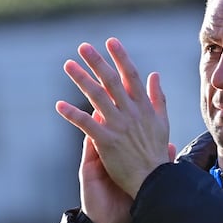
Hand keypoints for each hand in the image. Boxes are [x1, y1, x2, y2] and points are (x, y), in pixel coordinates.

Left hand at [56, 38, 172, 222]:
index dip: (121, 57)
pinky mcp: (107, 142)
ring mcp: (119, 126)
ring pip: (98, 97)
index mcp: (144, 107)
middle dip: (97, 62)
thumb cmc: (157, 153)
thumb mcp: (163, 122)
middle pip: (112, 81)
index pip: (132, 76)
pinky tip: (59, 105)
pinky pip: (87, 124)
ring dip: (82, 79)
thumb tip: (154, 74)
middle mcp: (131, 113)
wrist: (155, 181)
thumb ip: (158, 97)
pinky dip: (73, 114)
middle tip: (83, 46)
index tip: (111, 41)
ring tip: (68, 65)